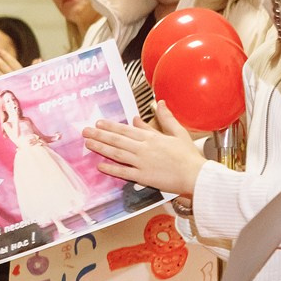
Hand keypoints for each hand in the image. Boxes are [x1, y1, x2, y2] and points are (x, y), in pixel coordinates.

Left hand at [83, 105, 205, 195]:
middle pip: (118, 140)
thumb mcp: (178, 133)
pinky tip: (99, 166)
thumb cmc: (188, 155)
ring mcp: (141, 163)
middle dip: (100, 135)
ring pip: (117, 153)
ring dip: (101, 148)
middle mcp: (144, 148)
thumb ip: (166, 118)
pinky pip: (123, 172)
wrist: (195, 175)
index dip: (111, 126)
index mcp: (152, 137)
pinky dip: (111, 169)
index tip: (99, 123)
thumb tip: (159, 103)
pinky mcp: (142, 177)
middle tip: (85, 131)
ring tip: (88, 144)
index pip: (127, 129)